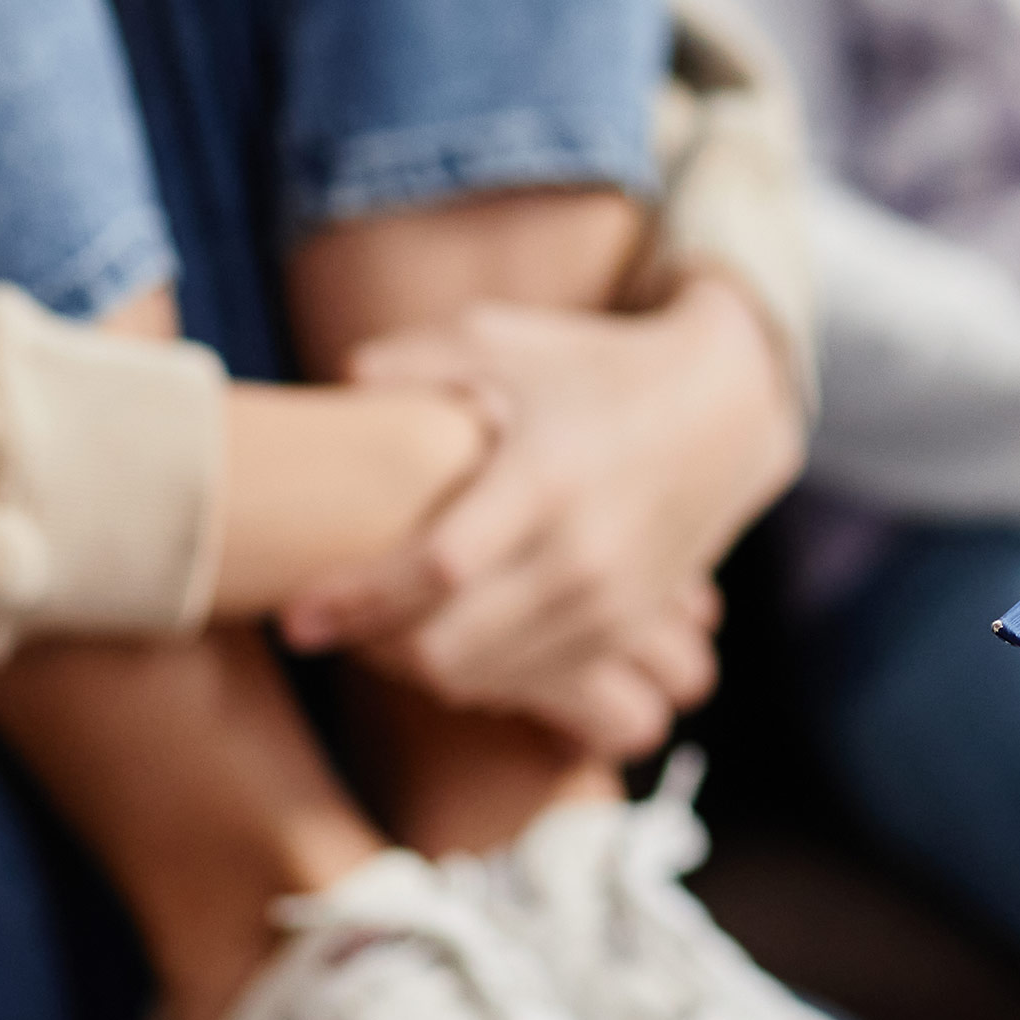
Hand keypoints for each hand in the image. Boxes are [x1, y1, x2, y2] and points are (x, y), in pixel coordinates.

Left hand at [275, 274, 800, 744]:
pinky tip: (441, 638)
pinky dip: (478, 673)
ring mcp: (613, 601)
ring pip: (488, 676)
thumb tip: (337, 387)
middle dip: (374, 649)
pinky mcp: (629, 627)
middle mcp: (583, 554)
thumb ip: (412, 361)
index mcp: (544, 480)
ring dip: (419, 665)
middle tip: (323, 627)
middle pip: (453, 646)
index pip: (436, 568)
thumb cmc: (591, 366)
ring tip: (374, 630)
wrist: (723, 409)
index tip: (295, 615)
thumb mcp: (503, 339)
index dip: (359, 600)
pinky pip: (534, 681)